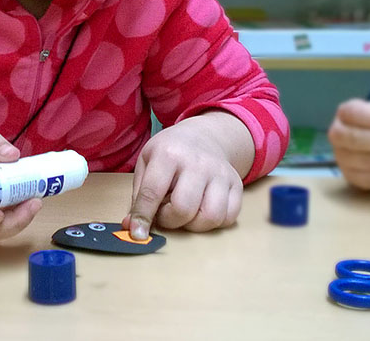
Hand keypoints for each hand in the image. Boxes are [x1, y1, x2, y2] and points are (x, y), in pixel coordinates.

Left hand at [122, 119, 242, 239]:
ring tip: (186, 212)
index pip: (153, 193)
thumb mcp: (147, 163)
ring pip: (210, 217)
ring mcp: (220, 173)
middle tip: (166, 212)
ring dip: (194, 225)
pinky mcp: (236, 184)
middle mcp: (198, 162)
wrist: (204, 136)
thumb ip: (139, 196)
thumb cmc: (170, 152)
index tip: (138, 234)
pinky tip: (203, 210)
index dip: (142, 217)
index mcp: (169, 154)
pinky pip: (229, 217)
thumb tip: (132, 227)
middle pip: (184, 209)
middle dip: (170, 221)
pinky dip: (214, 222)